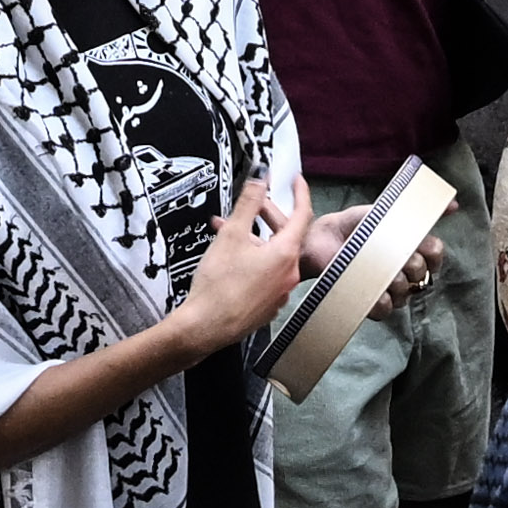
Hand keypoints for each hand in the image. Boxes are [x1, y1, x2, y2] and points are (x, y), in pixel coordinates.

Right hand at [164, 182, 317, 365]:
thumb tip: (260, 180)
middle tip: (249, 206)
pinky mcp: (268, 305)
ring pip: (271, 256)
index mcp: (285, 254)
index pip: (302, 214)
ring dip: (253, 240)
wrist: (204, 327)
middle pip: (283, 236)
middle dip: (263, 217)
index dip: (300, 193)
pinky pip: (265, 274)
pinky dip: (252, 261)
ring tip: (224, 232)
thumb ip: (248, 203)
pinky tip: (230, 260)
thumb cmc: (217, 285)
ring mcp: (279, 292)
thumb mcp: (231, 234)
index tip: (296, 180)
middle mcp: (288, 274)